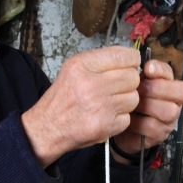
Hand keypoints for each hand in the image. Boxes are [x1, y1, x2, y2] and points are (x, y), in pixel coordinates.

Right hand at [21, 46, 141, 167]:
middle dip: (129, 82)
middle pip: (132, 77)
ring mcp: (100, 106)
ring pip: (133, 98)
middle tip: (117, 87)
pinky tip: (106, 116)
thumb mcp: (73, 69)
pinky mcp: (105, 125)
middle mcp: (91, 84)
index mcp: (82, 65)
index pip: (123, 55)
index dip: (132, 60)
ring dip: (125, 101)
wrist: (48, 127)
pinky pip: (128, 117)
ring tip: (109, 103)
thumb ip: (101, 61)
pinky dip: (120, 119)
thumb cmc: (63, 98)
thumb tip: (131, 60)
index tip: (131, 64)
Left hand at [111, 59, 182, 157]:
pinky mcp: (158, 136)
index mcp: (171, 89)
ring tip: (133, 104)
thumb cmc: (131, 101)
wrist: (120, 125)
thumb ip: (143, 74)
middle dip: (156, 88)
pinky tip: (129, 118)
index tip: (147, 69)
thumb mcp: (136, 84)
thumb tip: (146, 65)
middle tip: (138, 88)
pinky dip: (138, 121)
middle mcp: (174, 105)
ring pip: (169, 111)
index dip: (163, 72)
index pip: (178, 78)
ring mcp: (169, 122)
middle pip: (179, 94)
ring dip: (148, 105)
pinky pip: (153, 127)